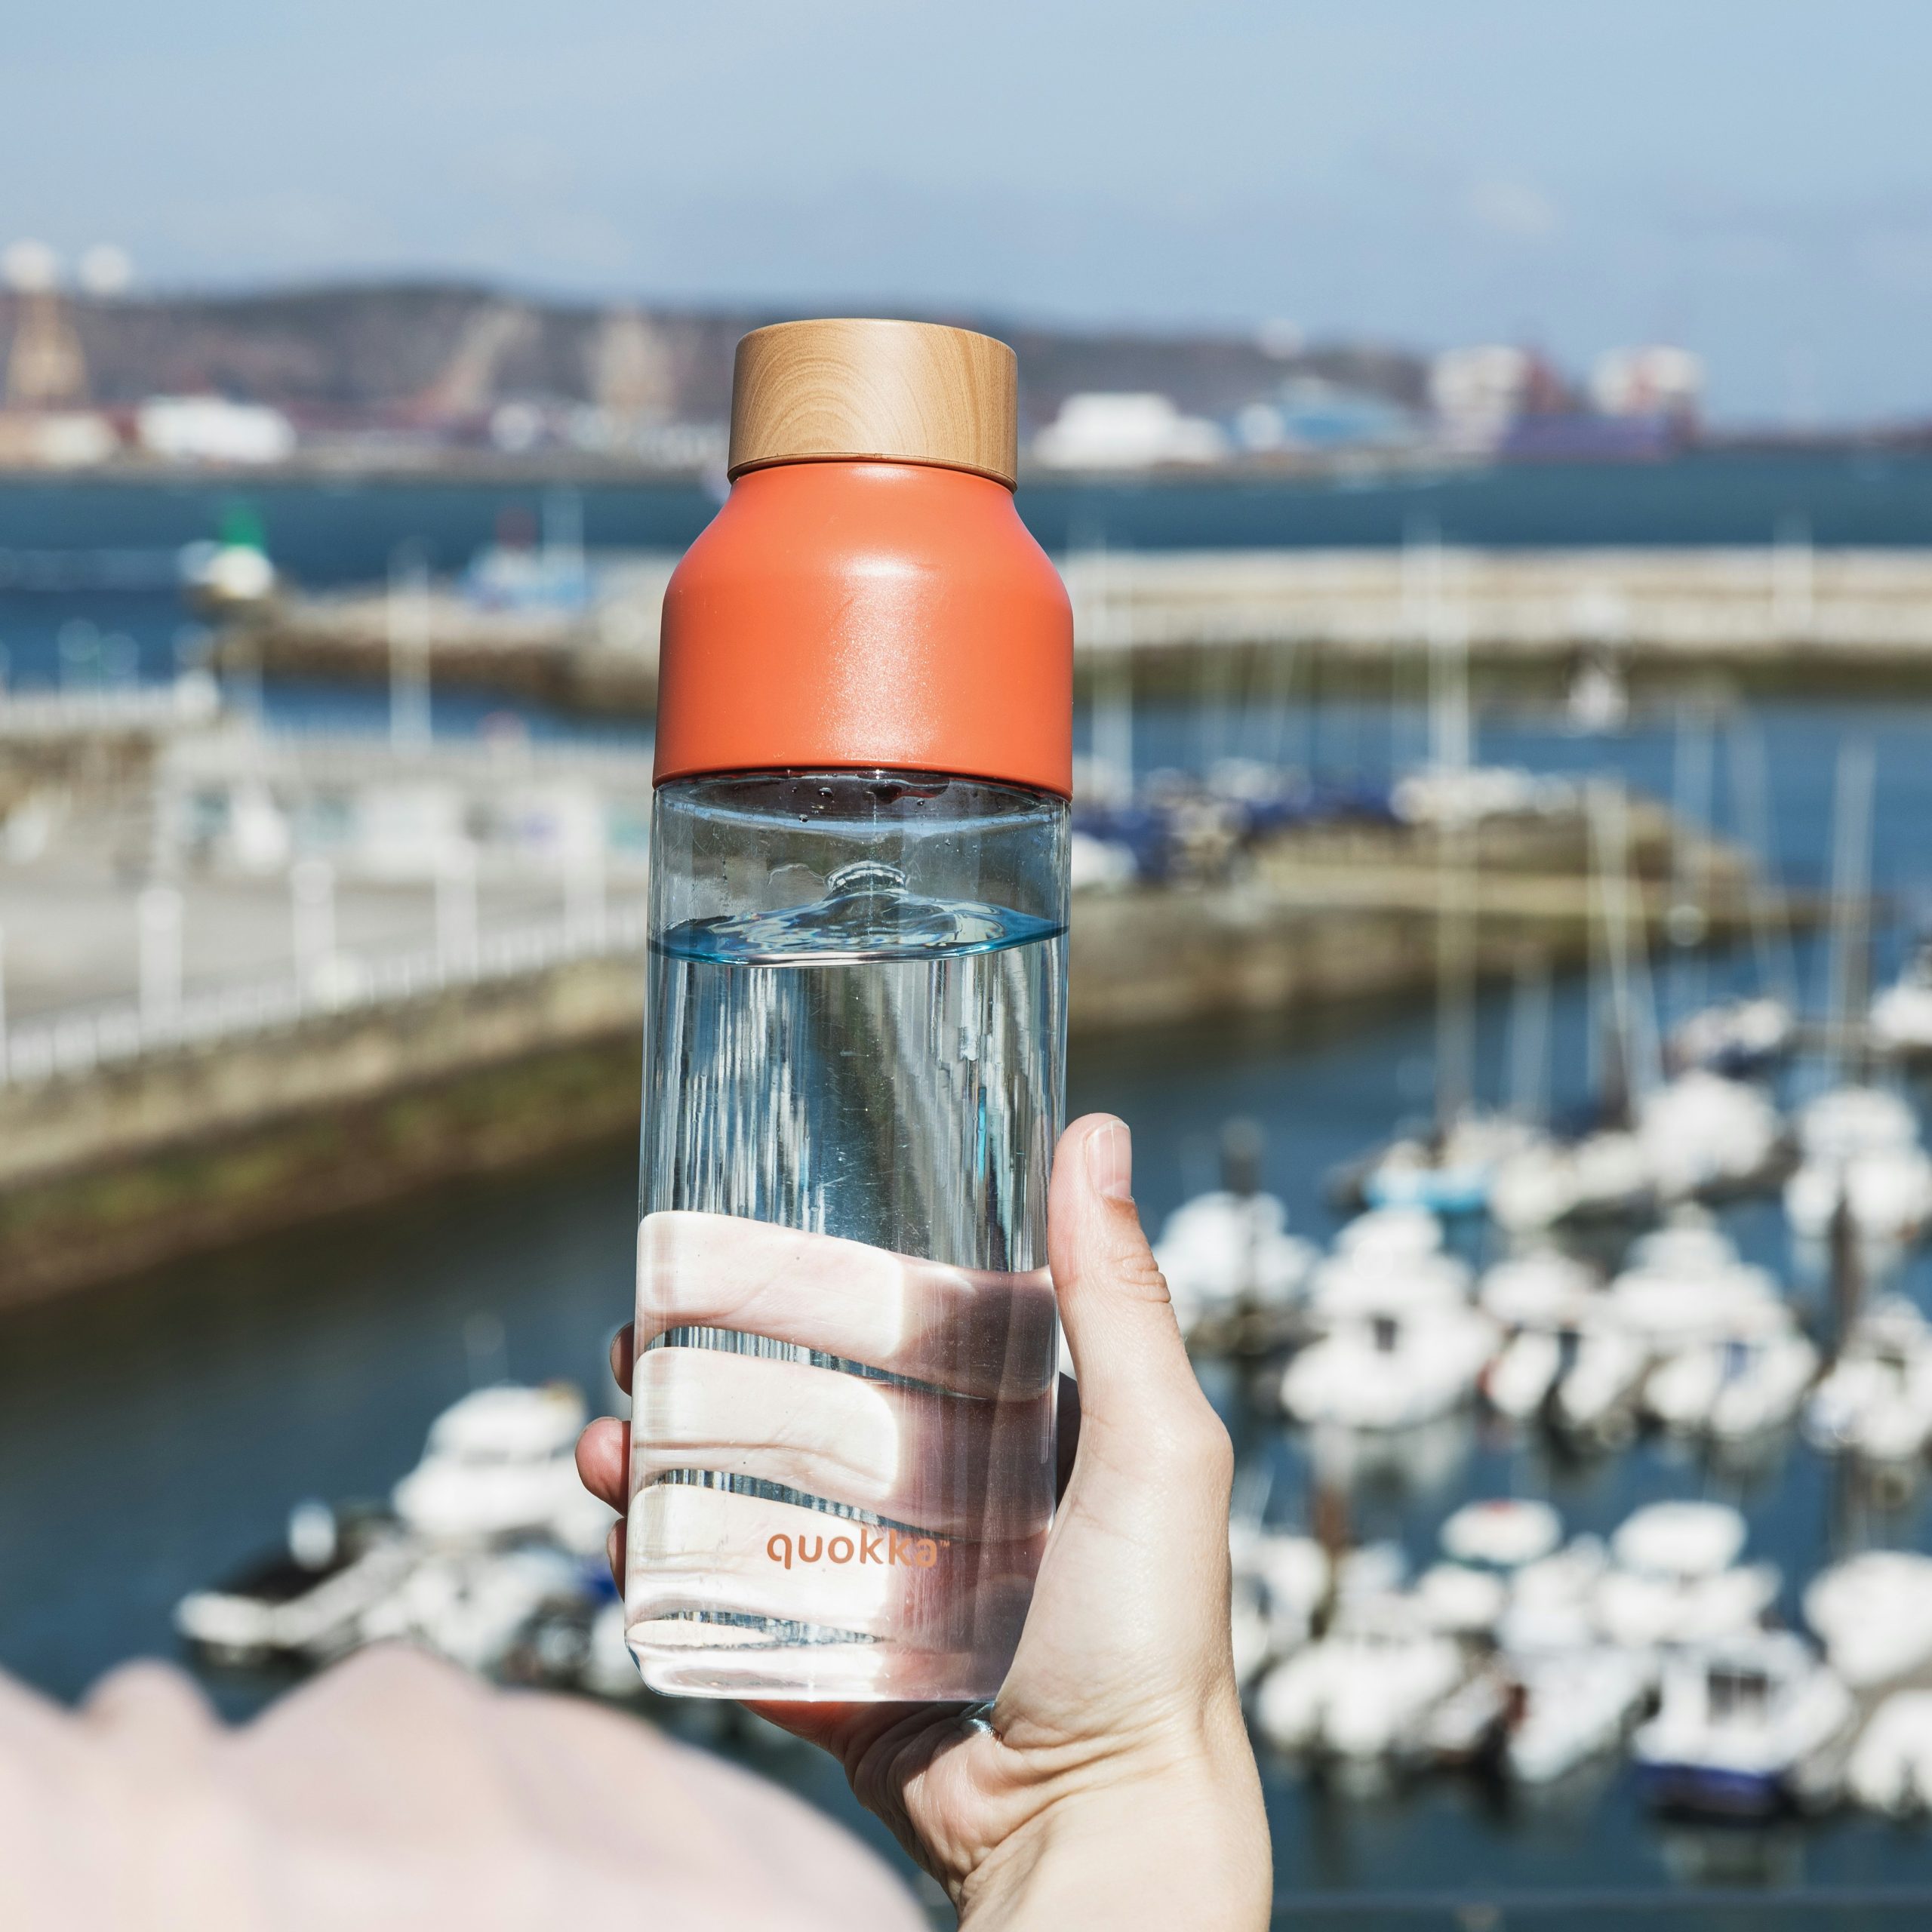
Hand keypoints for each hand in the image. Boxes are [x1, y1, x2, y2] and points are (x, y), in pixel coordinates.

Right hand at [577, 1115, 1269, 1929]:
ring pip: (751, 1507)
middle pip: (803, 1414)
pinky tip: (620, 1548)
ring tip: (607, 1451)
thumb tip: (1094, 1131)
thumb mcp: (1153, 1445)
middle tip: (635, 1347)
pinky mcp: (839, 1680)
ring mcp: (889, 1596)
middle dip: (709, 1375)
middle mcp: (954, 1508)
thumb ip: (1120, 1300)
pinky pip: (737, 1620)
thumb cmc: (1146, 1641)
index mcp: (1023, 1440)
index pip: (902, 1337)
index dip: (812, 1291)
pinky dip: (671, 1580)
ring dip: (665, 1469)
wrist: (1098, 1832)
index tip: (734, 1257)